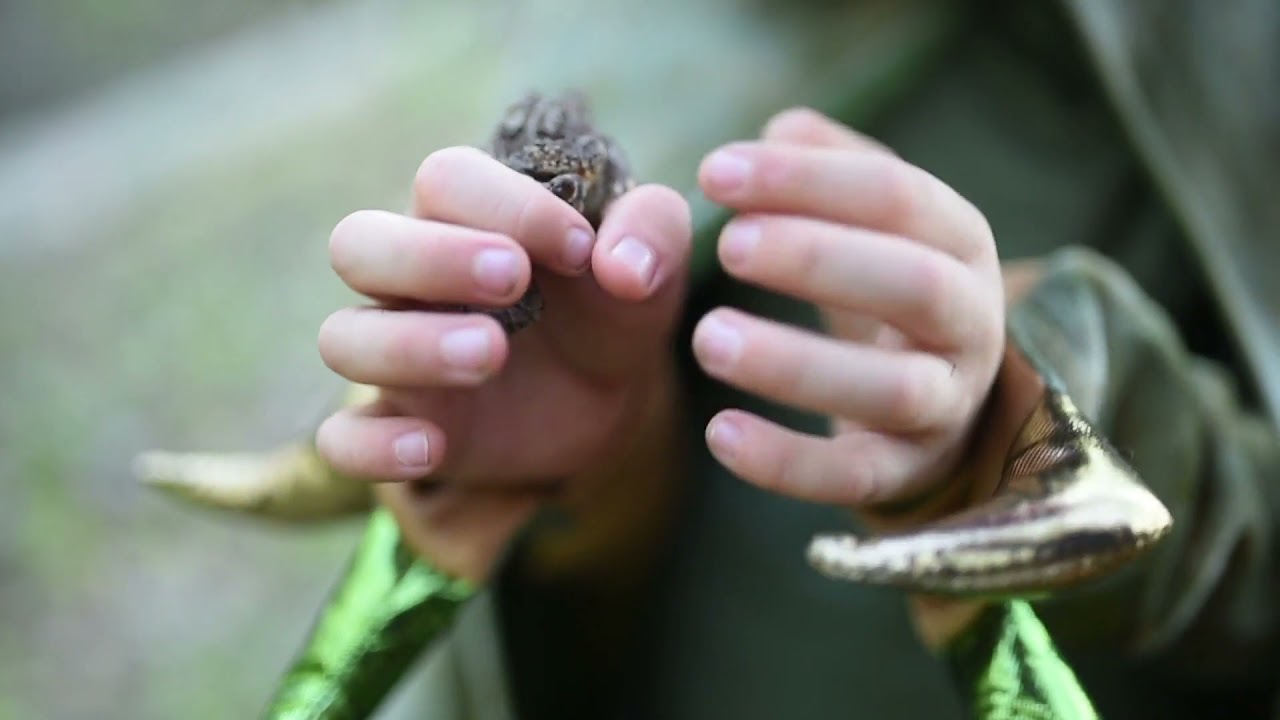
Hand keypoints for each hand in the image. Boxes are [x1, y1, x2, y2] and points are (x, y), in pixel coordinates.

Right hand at [315, 147, 690, 579]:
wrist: (611, 396)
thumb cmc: (612, 304)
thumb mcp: (651, 262)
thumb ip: (652, 234)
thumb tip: (624, 266)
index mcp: (466, 214)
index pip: (445, 180)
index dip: (508, 205)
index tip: (580, 247)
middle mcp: (412, 278)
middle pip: (359, 244)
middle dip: (429, 257)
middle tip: (513, 279)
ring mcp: (398, 354)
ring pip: (344, 338)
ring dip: (409, 345)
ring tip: (491, 353)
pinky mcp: (403, 426)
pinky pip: (344, 438)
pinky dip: (373, 445)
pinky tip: (431, 447)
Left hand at [692, 108, 1004, 515]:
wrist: (935, 399)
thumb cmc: (883, 285)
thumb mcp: (871, 219)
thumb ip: (828, 167)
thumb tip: (781, 130)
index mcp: (959, 241)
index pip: (897, 197)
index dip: (807, 181)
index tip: (715, 172)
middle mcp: (970, 321)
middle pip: (914, 285)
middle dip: (818, 258)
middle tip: (727, 243)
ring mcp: (946, 404)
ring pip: (890, 390)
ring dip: (796, 363)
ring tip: (707, 337)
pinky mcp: (906, 472)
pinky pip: (854, 476)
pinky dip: (788, 461)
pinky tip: (719, 433)